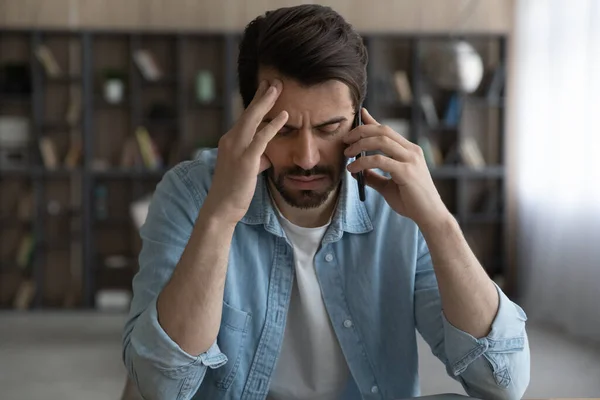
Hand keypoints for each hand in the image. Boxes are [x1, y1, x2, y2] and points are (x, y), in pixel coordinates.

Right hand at [202, 80, 287, 225]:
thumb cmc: (234, 190)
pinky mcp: (246, 160)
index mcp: (230, 141)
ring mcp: (237, 149)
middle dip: (262, 95)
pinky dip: (273, 125)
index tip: (266, 88)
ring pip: (252, 119)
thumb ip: (257, 159)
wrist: (221, 207)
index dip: (256, 102)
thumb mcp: (247, 170)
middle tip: (274, 80)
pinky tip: (284, 116)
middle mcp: (231, 140)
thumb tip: (267, 155)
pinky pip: (261, 138)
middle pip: (248, 112)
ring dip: (266, 102)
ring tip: (278, 87)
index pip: (245, 117)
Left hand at [343, 108, 450, 228]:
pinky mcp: (407, 172)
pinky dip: (363, 162)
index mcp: (409, 151)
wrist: (429, 216)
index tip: (357, 115)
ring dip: (360, 144)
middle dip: (361, 131)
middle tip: (345, 140)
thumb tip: (356, 171)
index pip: (387, 130)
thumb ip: (374, 176)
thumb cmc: (411, 201)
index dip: (371, 121)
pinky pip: (380, 160)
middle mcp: (411, 151)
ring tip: (347, 154)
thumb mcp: (388, 186)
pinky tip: (353, 169)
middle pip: (383, 130)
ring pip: (381, 141)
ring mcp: (410, 160)